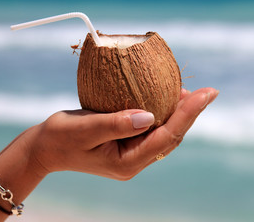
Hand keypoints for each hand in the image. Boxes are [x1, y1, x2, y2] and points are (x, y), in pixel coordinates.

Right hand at [29, 87, 218, 179]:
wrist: (45, 148)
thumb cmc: (61, 137)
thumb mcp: (85, 129)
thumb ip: (117, 123)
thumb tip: (150, 116)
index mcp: (127, 162)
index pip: (166, 136)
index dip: (189, 113)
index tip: (207, 93)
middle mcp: (134, 161)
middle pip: (171, 137)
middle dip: (190, 114)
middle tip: (208, 91)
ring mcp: (131, 154)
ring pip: (164, 134)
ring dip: (179, 113)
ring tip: (191, 93)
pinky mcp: (126, 144)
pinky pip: (152, 129)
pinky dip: (162, 113)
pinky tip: (165, 98)